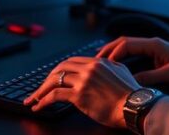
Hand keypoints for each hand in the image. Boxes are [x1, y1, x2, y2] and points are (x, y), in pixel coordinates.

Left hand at [24, 56, 138, 127]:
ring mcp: (83, 80)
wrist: (134, 106)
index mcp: (98, 62)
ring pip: (54, 80)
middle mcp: (89, 68)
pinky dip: (43, 101)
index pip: (71, 62)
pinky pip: (55, 95)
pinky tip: (39, 106)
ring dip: (41, 91)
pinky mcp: (79, 95)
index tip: (52, 79)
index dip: (59, 71)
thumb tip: (104, 64)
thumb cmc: (130, 94)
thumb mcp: (121, 71)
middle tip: (39, 89)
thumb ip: (110, 65)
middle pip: (60, 69)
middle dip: (46, 80)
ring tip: (33, 99)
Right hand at [97, 36, 168, 85]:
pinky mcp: (154, 52)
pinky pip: (132, 51)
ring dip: (113, 51)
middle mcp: (151, 42)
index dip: (114, 54)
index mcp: (154, 44)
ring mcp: (152, 46)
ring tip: (99, 60)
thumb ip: (150, 77)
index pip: (127, 44)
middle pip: (123, 42)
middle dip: (108, 50)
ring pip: (127, 45)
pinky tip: (115, 62)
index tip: (105, 65)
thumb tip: (131, 81)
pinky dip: (121, 55)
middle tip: (94, 60)